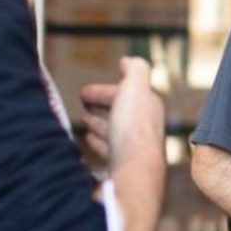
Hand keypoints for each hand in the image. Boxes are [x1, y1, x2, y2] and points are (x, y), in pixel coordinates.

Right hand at [79, 57, 164, 172]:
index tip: (84, 91)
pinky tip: (88, 140)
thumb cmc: (133, 129)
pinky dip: (98, 142)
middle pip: (119, 111)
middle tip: (83, 102)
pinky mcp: (122, 165)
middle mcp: (143, 127)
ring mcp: (132, 148)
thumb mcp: (135, 88)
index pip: (124, 94)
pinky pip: (107, 150)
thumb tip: (129, 59)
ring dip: (99, 123)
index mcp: (147, 107)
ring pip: (113, 131)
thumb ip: (135, 70)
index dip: (103, 91)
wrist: (134, 170)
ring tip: (84, 119)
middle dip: (102, 105)